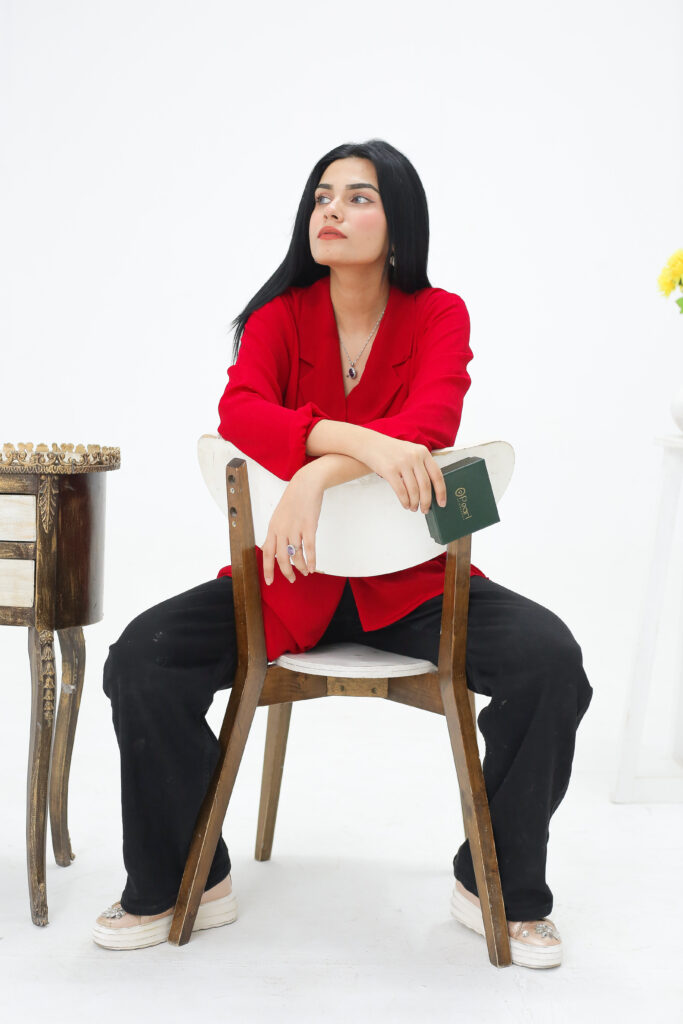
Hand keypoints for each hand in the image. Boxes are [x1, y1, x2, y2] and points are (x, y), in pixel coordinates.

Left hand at [262, 466, 323, 584]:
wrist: (305, 485)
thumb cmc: (294, 500)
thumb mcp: (280, 516)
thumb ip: (278, 532)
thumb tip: (280, 549)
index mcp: (273, 528)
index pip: (267, 553)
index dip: (267, 569)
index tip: (269, 581)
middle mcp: (281, 530)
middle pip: (281, 558)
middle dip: (286, 572)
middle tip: (292, 579)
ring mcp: (295, 528)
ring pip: (296, 555)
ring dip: (301, 566)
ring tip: (305, 572)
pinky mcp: (309, 527)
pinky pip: (309, 549)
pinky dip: (311, 560)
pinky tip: (314, 567)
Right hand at [361, 434, 447, 512]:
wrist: (371, 444)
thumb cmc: (392, 450)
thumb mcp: (411, 451)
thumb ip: (422, 465)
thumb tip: (430, 490)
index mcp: (423, 452)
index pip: (437, 475)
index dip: (441, 492)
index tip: (442, 503)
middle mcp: (414, 457)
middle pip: (425, 485)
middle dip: (426, 501)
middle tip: (425, 510)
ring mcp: (402, 463)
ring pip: (413, 490)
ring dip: (414, 503)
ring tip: (413, 508)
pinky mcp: (389, 470)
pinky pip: (401, 491)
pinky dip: (404, 501)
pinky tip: (405, 504)